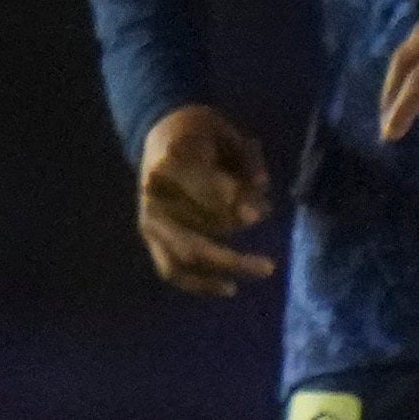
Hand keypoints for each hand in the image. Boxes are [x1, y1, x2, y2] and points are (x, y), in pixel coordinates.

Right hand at [130, 105, 273, 296]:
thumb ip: (246, 161)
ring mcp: (150, 218)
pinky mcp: (151, 235)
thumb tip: (261, 201)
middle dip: (233, 253)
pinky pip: (172, 269)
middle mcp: (154, 195)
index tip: (258, 214)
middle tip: (268, 264)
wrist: (160, 132)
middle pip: (193, 233)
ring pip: (184, 256)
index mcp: (169, 159)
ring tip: (258, 270)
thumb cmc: (198, 132)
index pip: (199, 186)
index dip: (229, 200)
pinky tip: (229, 287)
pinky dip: (199, 283)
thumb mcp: (225, 132)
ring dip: (222, 268)